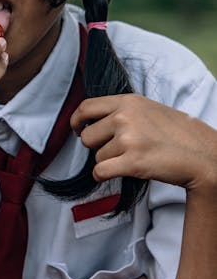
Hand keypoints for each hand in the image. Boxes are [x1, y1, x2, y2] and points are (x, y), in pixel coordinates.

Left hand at [70, 94, 216, 191]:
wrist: (202, 154)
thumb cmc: (176, 134)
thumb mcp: (148, 109)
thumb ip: (122, 111)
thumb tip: (91, 121)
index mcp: (128, 102)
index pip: (86, 107)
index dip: (76, 121)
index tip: (77, 130)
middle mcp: (124, 117)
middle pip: (87, 137)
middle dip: (96, 148)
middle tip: (116, 151)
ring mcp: (128, 139)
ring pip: (96, 157)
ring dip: (109, 163)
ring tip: (132, 159)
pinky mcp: (133, 162)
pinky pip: (100, 172)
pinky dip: (103, 176)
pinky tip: (115, 174)